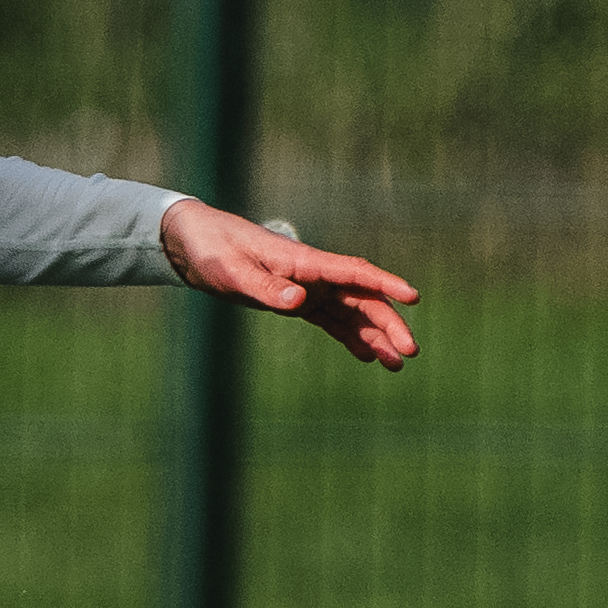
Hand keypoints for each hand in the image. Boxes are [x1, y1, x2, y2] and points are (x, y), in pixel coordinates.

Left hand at [160, 202, 419, 370]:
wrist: (194, 243)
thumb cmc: (214, 250)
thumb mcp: (233, 271)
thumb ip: (266, 288)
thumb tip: (300, 303)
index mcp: (304, 262)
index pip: (354, 272)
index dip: (385, 284)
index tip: (412, 297)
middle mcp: (313, 275)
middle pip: (362, 298)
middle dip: (388, 323)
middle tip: (410, 350)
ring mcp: (307, 288)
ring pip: (351, 313)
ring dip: (374, 336)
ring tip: (396, 364)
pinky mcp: (296, 301)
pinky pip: (331, 320)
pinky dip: (350, 337)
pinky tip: (367, 356)